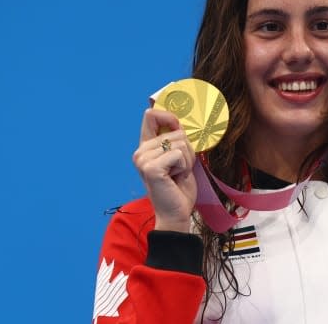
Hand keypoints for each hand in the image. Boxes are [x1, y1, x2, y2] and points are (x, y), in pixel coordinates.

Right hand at [132, 108, 196, 232]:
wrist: (176, 213)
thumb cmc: (179, 187)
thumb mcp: (180, 158)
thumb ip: (176, 139)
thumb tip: (180, 122)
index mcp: (145, 146)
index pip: (150, 115)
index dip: (168, 116)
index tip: (178, 125)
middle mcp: (140, 151)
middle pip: (176, 131)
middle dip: (187, 150)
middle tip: (179, 169)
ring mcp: (143, 159)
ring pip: (180, 142)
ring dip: (187, 160)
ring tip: (178, 174)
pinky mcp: (151, 167)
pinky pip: (179, 154)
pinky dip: (184, 166)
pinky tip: (176, 178)